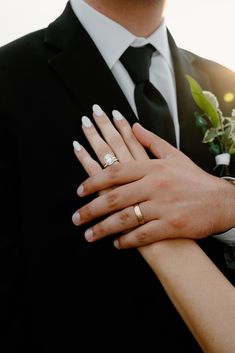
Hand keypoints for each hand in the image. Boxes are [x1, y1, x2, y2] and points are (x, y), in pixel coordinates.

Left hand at [72, 106, 234, 248]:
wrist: (221, 201)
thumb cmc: (196, 180)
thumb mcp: (175, 155)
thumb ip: (151, 141)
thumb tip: (133, 126)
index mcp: (153, 168)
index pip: (115, 172)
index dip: (93, 181)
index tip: (80, 190)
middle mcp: (155, 186)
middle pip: (115, 197)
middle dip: (91, 209)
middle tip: (76, 218)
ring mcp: (163, 206)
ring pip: (125, 218)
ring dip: (103, 229)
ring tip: (89, 235)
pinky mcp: (171, 226)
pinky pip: (143, 235)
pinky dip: (127, 241)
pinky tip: (116, 244)